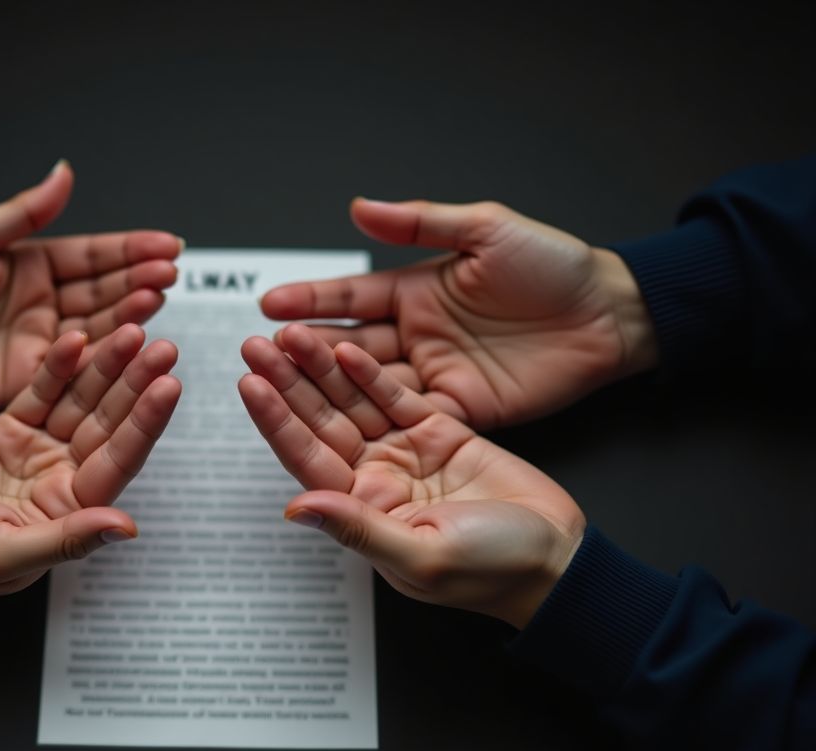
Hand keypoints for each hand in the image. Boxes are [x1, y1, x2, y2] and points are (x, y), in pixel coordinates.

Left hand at [0, 160, 183, 416]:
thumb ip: (23, 213)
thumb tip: (64, 172)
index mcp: (31, 264)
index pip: (93, 255)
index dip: (131, 249)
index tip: (169, 245)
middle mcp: (44, 302)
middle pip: (105, 290)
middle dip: (141, 279)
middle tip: (169, 273)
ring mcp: (43, 341)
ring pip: (100, 325)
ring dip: (132, 313)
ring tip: (158, 297)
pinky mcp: (34, 377)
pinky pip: (79, 366)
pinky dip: (108, 354)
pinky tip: (133, 340)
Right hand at [0, 324, 180, 640]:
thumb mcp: (6, 554)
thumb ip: (68, 539)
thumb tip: (126, 528)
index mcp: (74, 508)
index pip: (119, 460)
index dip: (145, 423)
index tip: (169, 388)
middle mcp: (65, 475)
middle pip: (109, 423)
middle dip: (136, 385)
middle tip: (164, 348)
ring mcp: (39, 449)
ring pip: (81, 401)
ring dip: (105, 367)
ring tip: (131, 332)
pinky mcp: (10, 428)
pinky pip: (41, 391)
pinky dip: (58, 366)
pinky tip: (76, 339)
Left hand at [238, 328, 584, 627]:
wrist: (555, 556)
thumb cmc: (492, 571)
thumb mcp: (421, 554)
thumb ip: (359, 528)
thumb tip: (297, 509)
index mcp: (361, 511)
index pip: (306, 460)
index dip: (277, 422)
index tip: (250, 385)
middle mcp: (375, 478)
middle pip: (320, 423)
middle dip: (287, 383)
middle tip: (256, 345)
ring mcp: (404, 451)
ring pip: (352, 402)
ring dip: (322, 367)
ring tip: (293, 332)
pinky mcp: (439, 430)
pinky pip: (396, 395)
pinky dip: (371, 372)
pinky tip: (347, 345)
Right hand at [259, 198, 658, 428]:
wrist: (609, 315)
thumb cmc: (553, 266)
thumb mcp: (485, 230)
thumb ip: (420, 224)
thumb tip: (357, 208)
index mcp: (416, 290)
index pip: (352, 298)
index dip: (312, 300)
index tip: (269, 302)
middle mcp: (415, 335)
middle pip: (348, 345)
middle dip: (304, 348)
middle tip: (260, 350)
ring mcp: (433, 375)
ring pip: (368, 384)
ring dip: (327, 387)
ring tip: (283, 385)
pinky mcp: (458, 410)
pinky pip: (407, 415)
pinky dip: (373, 418)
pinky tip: (339, 423)